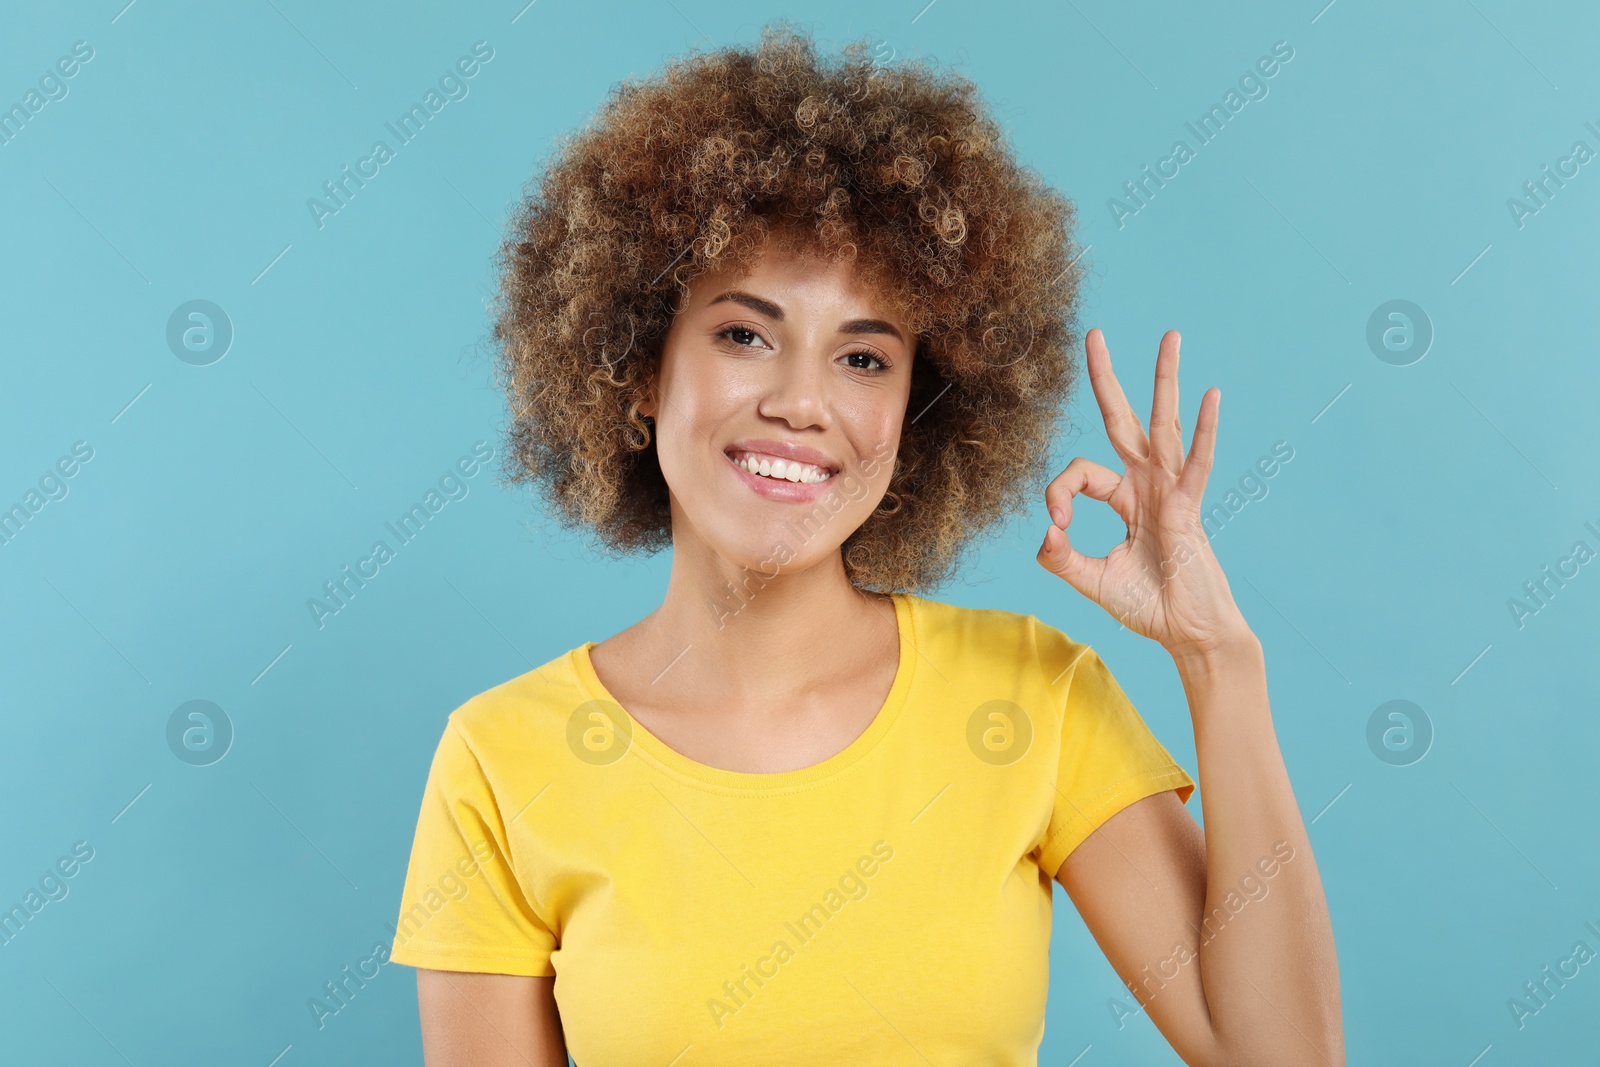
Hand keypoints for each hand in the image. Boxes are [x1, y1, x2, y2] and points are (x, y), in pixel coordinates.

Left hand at [1035, 329, 1250, 659]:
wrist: (1188, 633)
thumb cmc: (1148, 606)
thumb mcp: (1094, 581)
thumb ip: (1062, 559)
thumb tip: (1044, 532)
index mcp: (1122, 498)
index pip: (1078, 472)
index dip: (1058, 494)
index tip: (1056, 528)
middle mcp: (1146, 485)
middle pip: (1122, 420)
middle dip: (1106, 378)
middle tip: (1094, 334)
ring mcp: (1170, 492)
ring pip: (1163, 426)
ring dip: (1165, 381)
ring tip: (1170, 336)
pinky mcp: (1190, 509)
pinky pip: (1197, 464)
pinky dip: (1203, 432)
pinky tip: (1211, 396)